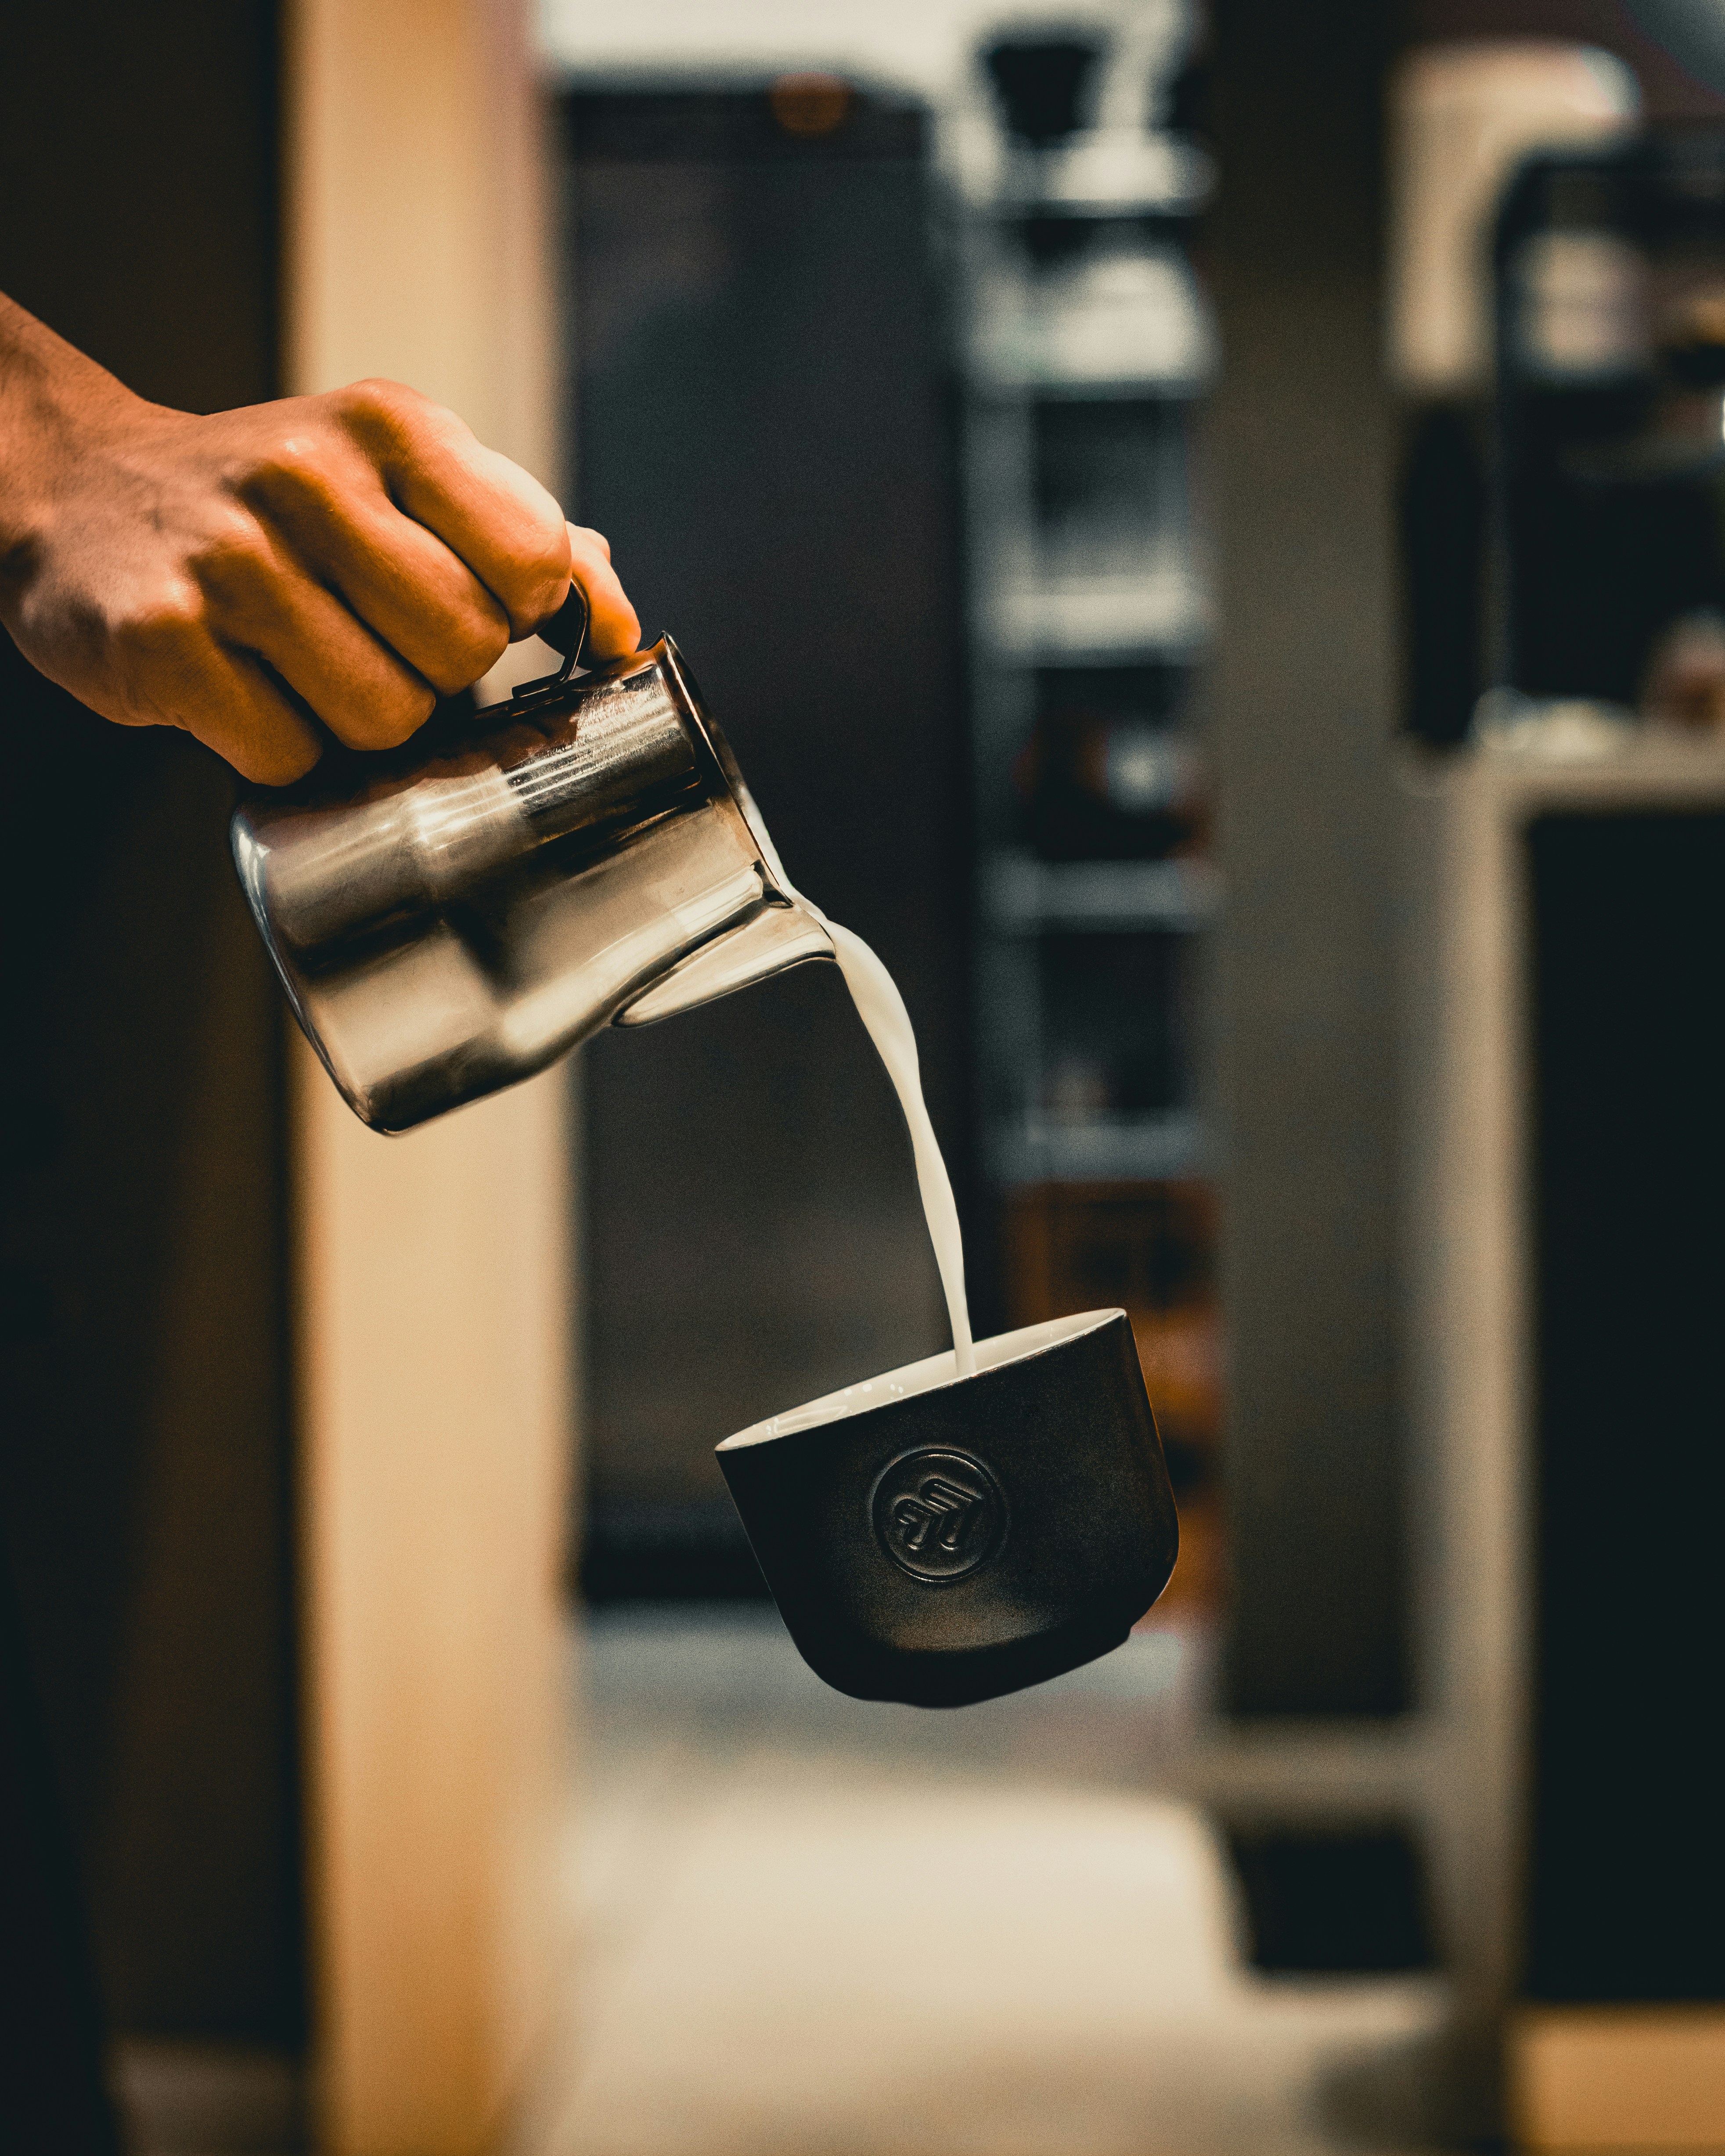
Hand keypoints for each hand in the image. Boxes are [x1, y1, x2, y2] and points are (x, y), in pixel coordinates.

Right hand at [0, 295, 638, 781]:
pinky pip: (289, 753)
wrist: (85, 494)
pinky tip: (240, 686)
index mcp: (391, 425)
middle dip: (432, 671)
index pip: (534, 561)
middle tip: (364, 635)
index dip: (510, 608)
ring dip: (355, 718)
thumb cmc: (277, 506)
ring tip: (297, 660)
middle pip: (464, 650)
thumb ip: (526, 538)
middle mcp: (305, 475)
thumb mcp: (403, 478)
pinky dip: (277, 745)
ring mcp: (227, 558)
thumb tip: (618, 617)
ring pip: (385, 715)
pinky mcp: (160, 640)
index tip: (459, 598)